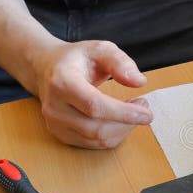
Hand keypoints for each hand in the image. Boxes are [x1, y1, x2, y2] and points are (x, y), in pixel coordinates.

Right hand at [30, 40, 152, 147]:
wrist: (46, 68)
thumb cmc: (76, 59)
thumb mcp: (100, 49)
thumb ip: (120, 62)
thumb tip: (139, 82)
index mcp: (62, 82)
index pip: (94, 105)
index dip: (123, 113)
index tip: (147, 114)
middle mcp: (54, 106)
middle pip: (97, 128)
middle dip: (128, 122)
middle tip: (144, 106)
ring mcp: (55, 123)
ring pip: (98, 139)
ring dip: (123, 129)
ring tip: (134, 111)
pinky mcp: (61, 134)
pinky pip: (94, 144)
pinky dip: (114, 135)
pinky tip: (120, 120)